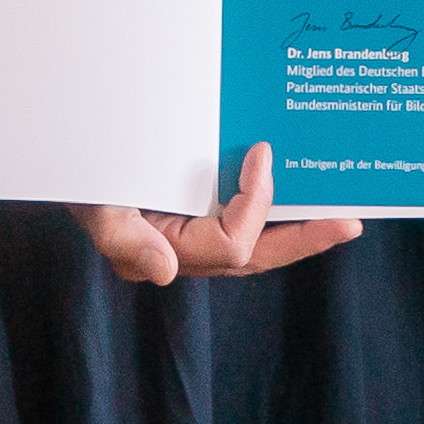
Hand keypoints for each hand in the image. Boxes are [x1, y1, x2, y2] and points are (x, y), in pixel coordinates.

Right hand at [72, 142, 364, 286]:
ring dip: (298, 230)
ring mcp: (193, 235)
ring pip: (258, 245)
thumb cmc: (82, 175)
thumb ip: (123, 238)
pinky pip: (244, 220)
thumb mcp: (94, 203)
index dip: (256, 204)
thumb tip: (166, 272)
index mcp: (166, 251)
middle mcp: (185, 251)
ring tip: (340, 216)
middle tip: (350, 223)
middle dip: (305, 241)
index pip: (230, 245)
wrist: (72, 151)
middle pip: (258, 257)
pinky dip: (273, 211)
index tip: (261, 152)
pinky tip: (300, 194)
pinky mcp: (197, 214)